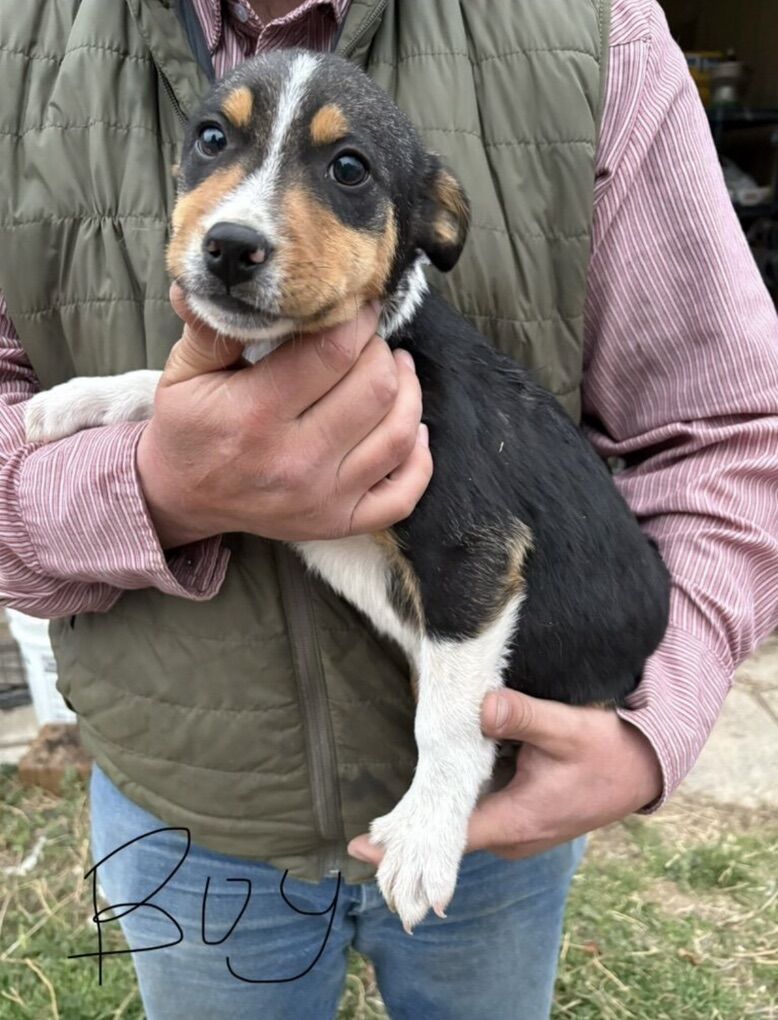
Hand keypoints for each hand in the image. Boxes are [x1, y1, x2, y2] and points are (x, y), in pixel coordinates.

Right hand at [137, 284, 432, 547]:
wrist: (182, 498)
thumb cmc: (188, 428)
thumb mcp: (183, 372)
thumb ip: (212, 325)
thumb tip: (230, 267)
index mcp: (255, 415)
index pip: (333, 353)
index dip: (357, 320)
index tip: (356, 306)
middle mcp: (295, 461)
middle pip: (376, 389)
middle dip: (380, 352)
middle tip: (367, 341)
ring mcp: (323, 498)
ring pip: (399, 434)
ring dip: (408, 392)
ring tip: (394, 368)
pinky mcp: (339, 523)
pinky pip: (403, 495)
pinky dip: (419, 458)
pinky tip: (411, 428)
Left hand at [348, 689, 662, 864]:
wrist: (646, 769)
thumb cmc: (609, 751)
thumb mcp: (568, 727)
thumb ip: (524, 717)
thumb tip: (483, 707)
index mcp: (519, 819)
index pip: (451, 837)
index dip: (408, 840)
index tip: (365, 845)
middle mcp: (515, 833)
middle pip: (451, 837)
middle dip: (412, 834)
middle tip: (367, 833)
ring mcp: (520, 827)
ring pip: (466, 828)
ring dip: (433, 823)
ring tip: (389, 823)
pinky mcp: (525, 815)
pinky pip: (481, 817)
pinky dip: (456, 811)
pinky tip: (433, 800)